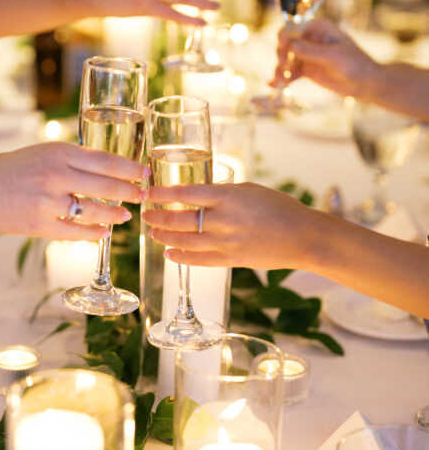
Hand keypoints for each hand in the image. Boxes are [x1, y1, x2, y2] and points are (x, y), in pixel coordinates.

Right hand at [0, 142, 145, 239]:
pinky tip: (103, 232)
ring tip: (125, 216)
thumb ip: (69, 158)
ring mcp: (49, 202)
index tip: (144, 173)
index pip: (105, 160)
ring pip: (95, 211)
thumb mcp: (39, 153)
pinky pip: (77, 232)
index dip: (129, 168)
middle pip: (106, 185)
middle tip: (143, 196)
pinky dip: (94, 233)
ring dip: (115, 214)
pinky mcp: (41, 226)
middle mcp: (56, 175)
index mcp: (57, 152)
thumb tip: (104, 167)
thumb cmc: (6, 170)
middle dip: (130, 192)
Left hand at [142, 182, 313, 269]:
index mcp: (228, 197)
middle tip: (145, 214)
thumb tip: (197, 195)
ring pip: (186, 241)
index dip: (162, 194)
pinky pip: (200, 260)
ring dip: (165, 236)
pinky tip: (169, 253)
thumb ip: (222, 192)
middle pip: (180, 219)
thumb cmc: (279, 208)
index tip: (147, 193)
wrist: (303, 237)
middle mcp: (224, 220)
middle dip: (158, 217)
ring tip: (153, 232)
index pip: (186, 193)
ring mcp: (227, 242)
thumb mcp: (249, 190)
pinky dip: (182, 257)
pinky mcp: (231, 260)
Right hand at [272, 18, 378, 96]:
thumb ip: (311, 51)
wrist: (365, 83)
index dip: (285, 36)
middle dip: (282, 55)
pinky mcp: (307, 70)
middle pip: (287, 43)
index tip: (282, 48)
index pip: (295, 27)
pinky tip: (274, 85)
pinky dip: (284, 78)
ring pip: (287, 59)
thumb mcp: (334, 56)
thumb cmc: (355, 63)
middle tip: (282, 66)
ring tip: (279, 80)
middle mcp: (311, 40)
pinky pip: (291, 73)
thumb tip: (290, 45)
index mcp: (319, 29)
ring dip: (281, 69)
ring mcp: (308, 56)